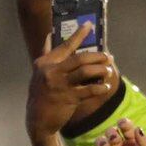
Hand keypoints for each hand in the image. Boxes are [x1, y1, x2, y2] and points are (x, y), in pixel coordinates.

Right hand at [28, 19, 116, 137]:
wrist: (38, 120)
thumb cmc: (42, 94)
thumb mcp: (39, 73)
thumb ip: (46, 53)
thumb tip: (50, 34)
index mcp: (45, 62)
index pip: (65, 45)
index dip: (79, 34)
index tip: (90, 24)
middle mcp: (51, 71)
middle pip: (80, 58)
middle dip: (97, 56)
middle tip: (108, 56)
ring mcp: (60, 85)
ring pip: (86, 72)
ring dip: (100, 70)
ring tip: (108, 70)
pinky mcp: (69, 98)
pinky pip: (89, 90)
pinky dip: (100, 87)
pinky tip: (106, 86)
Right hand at [81, 118, 145, 145]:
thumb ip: (145, 143)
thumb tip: (137, 128)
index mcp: (133, 145)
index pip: (126, 129)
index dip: (124, 124)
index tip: (123, 124)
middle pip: (111, 133)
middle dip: (111, 132)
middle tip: (115, 139)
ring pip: (100, 142)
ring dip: (100, 140)